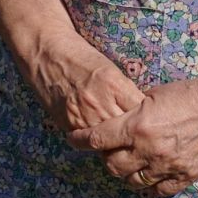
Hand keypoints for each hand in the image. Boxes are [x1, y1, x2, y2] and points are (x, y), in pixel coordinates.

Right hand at [18, 30, 146, 140]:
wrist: (45, 53)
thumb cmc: (80, 56)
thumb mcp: (110, 69)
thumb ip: (125, 93)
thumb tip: (142, 115)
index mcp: (114, 84)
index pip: (143, 113)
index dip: (150, 119)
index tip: (152, 121)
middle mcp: (100, 103)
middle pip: (129, 132)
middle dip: (137, 135)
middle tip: (142, 136)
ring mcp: (83, 116)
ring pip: (110, 143)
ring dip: (118, 143)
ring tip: (124, 142)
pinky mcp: (69, 124)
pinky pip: (90, 142)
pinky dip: (98, 143)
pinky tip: (103, 140)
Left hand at [70, 67, 197, 197]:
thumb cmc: (192, 93)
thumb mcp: (154, 95)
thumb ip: (133, 111)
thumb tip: (117, 118)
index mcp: (137, 126)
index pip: (97, 139)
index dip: (81, 140)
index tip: (74, 139)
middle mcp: (149, 150)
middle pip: (112, 166)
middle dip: (104, 158)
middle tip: (105, 151)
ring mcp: (168, 167)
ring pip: (133, 181)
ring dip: (125, 172)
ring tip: (126, 162)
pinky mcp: (186, 177)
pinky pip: (158, 190)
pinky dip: (149, 183)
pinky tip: (148, 174)